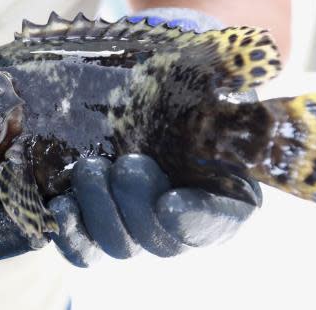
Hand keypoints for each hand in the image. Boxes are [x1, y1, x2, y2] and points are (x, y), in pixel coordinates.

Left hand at [48, 10, 260, 266]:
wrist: (129, 84)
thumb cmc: (176, 81)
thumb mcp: (206, 75)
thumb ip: (227, 81)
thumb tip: (255, 66)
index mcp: (222, 190)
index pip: (220, 221)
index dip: (198, 219)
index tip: (170, 202)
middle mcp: (179, 219)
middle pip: (163, 241)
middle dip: (138, 204)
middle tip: (127, 164)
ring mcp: (134, 225)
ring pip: (120, 246)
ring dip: (101, 211)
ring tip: (90, 169)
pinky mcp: (94, 225)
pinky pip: (83, 250)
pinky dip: (71, 234)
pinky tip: (60, 205)